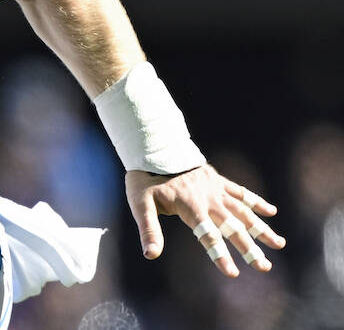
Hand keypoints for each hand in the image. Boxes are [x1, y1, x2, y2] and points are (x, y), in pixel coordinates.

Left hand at [125, 165, 285, 277]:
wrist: (153, 147)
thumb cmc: (145, 178)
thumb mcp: (140, 203)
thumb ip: (148, 229)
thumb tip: (150, 255)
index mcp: (191, 208)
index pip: (208, 236)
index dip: (220, 255)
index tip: (233, 274)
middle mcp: (209, 200)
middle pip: (233, 227)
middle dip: (249, 249)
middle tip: (265, 268)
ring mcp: (216, 189)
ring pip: (243, 212)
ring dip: (261, 229)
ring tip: (279, 244)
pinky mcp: (218, 180)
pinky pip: (241, 192)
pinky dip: (256, 201)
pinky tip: (272, 211)